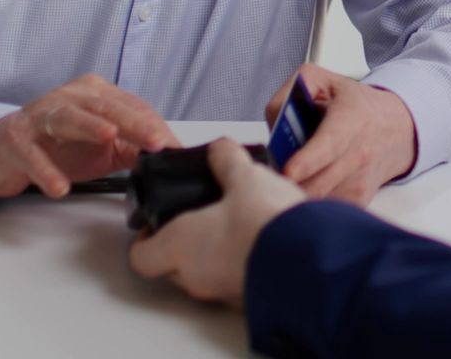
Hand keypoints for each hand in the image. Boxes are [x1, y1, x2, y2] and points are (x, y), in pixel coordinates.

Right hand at [0, 73, 179, 197]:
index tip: (171, 145)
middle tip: (156, 141)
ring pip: (68, 118)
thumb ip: (134, 148)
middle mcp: (69, 97)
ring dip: (89, 127)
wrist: (4, 151)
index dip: (151, 125)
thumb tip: (171, 155)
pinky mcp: (16, 140)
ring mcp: (40, 116)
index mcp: (94, 94)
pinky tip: (59, 187)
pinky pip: (32, 155)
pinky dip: (46, 171)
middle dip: (133, 123)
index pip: (129, 105)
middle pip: (104, 107)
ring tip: (109, 137)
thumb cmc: (57, 145)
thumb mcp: (101, 146)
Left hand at [128, 138, 305, 307]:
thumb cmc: (265, 224)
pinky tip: (264, 244)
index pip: (140, 256)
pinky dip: (243, 265)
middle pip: (172, 267)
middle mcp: (195, 277)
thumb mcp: (246, 177)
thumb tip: (220, 149)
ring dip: (216, 256)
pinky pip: (237, 283)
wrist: (309, 260)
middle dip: (183, 244)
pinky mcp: (250, 301)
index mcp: (180, 246)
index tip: (156, 223)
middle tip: (200, 220)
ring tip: (239, 228)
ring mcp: (222, 294)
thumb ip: (228, 161)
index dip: (145, 239)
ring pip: (206, 277)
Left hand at [265, 64, 417, 204]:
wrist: (394, 128)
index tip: (288, 171)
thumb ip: (292, 91)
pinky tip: (304, 186)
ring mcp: (361, 180)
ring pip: (319, 200)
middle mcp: (360, 153)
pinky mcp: (358, 199)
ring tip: (286, 180)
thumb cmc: (355, 105)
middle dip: (288, 185)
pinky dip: (308, 203)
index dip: (308, 161)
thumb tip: (274, 123)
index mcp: (350, 119)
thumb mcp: (323, 81)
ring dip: (295, 195)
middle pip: (319, 182)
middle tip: (268, 178)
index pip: (330, 144)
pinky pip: (325, 209)